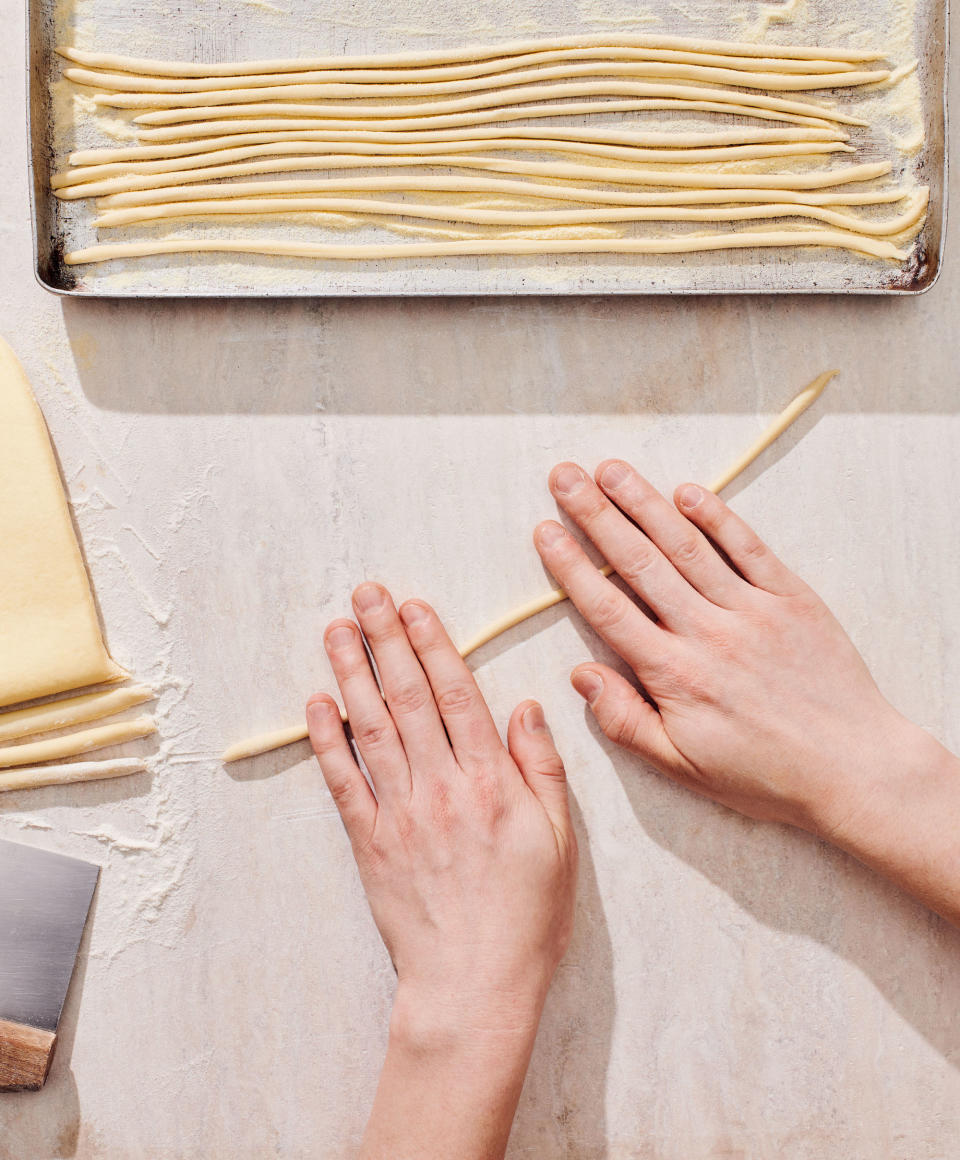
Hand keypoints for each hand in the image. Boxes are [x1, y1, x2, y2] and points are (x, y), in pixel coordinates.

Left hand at [306, 583, 576, 1159]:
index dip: (434, 644)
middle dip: (386, 639)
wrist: (473, 987)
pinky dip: (328, 740)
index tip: (415, 606)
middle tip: (367, 594)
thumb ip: (542, 769)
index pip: (457, 695)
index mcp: (491, 782)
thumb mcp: (558, 842)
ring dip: (352, 673)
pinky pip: (344, 781)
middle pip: (408, 697)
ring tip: (338, 629)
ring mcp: (399, 813)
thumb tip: (526, 708)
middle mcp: (440, 787)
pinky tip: (318, 703)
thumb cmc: (525, 916)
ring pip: (372, 727)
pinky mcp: (369, 842)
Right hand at [533, 460, 916, 838]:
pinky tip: (687, 491)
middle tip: (565, 477)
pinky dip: (717, 518)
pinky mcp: (792, 600)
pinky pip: (749, 549)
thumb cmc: (765, 775)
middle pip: (640, 563)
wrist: (855, 769)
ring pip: (687, 547)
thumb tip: (581, 674)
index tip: (546, 532)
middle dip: (597, 515)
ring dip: (645, 504)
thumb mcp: (683, 766)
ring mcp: (752, 611)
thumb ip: (624, 721)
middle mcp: (708, 634)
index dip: (571, 566)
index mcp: (675, 675)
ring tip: (611, 471)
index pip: (608, 608)